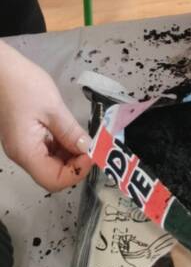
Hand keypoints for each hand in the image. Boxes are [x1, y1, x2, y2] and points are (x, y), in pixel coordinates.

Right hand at [0, 43, 91, 191]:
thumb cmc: (24, 85)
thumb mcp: (53, 107)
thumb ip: (71, 132)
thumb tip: (88, 149)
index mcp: (26, 152)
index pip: (54, 181)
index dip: (76, 172)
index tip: (92, 154)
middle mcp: (22, 154)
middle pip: (51, 174)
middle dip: (75, 164)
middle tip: (92, 146)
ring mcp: (21, 145)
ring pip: (49, 163)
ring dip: (69, 155)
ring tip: (84, 139)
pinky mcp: (23, 136)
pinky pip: (44, 150)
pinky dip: (60, 146)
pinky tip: (71, 133)